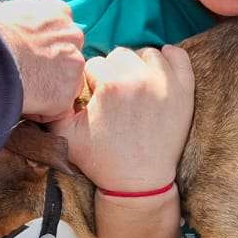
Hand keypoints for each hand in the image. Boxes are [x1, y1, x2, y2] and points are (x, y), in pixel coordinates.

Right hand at [0, 0, 85, 122]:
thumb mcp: (4, 11)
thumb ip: (20, 18)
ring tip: (21, 89)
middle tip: (25, 74)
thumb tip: (9, 25)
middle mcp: (72, 36)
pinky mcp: (65, 95)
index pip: (60, 32)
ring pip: (66, 84)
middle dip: (52, 68)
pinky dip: (41, 111)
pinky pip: (56, 109)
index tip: (27, 54)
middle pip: (68, 57)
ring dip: (48, 90)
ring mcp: (73, 66)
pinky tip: (21, 101)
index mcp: (58, 12)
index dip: (43, 47)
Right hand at [55, 45, 194, 191]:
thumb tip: (54, 82)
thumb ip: (53, 104)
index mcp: (110, 85)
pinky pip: (178, 56)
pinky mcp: (184, 90)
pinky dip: (168, 59)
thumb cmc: (102, 160)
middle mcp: (139, 78)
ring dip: (138, 67)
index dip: (91, 83)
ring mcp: (165, 82)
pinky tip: (156, 74)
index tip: (95, 101)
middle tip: (114, 98)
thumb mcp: (64, 135)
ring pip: (146, 54)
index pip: (93, 65)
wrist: (138, 183)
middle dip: (113, 73)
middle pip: (118, 55)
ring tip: (134, 90)